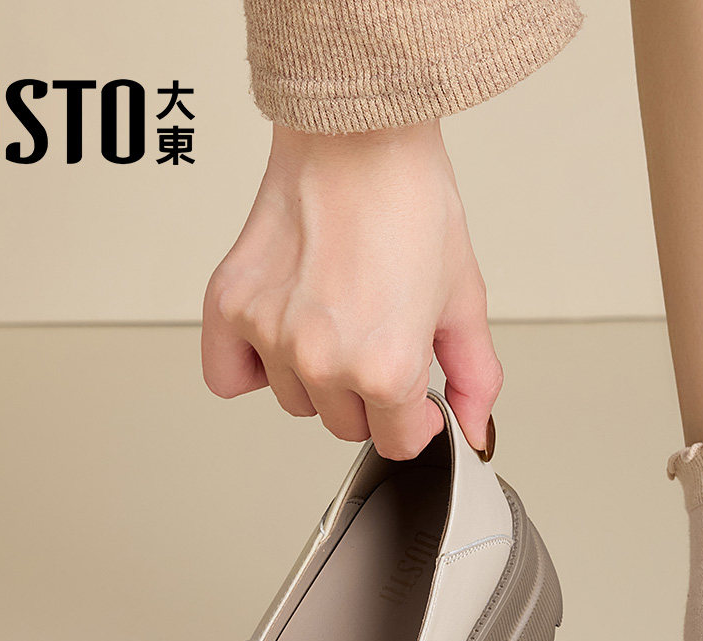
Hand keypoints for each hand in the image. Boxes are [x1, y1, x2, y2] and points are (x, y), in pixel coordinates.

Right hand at [202, 121, 500, 458]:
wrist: (358, 136)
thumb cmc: (409, 201)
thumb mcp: (464, 300)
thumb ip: (474, 377)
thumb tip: (474, 427)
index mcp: (385, 369)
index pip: (396, 443)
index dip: (413, 420)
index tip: (414, 393)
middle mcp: (323, 361)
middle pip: (345, 426)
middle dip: (368, 396)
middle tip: (378, 336)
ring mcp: (272, 336)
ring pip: (296, 400)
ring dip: (316, 376)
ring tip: (337, 314)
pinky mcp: (230, 307)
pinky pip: (227, 377)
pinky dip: (249, 367)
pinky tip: (281, 336)